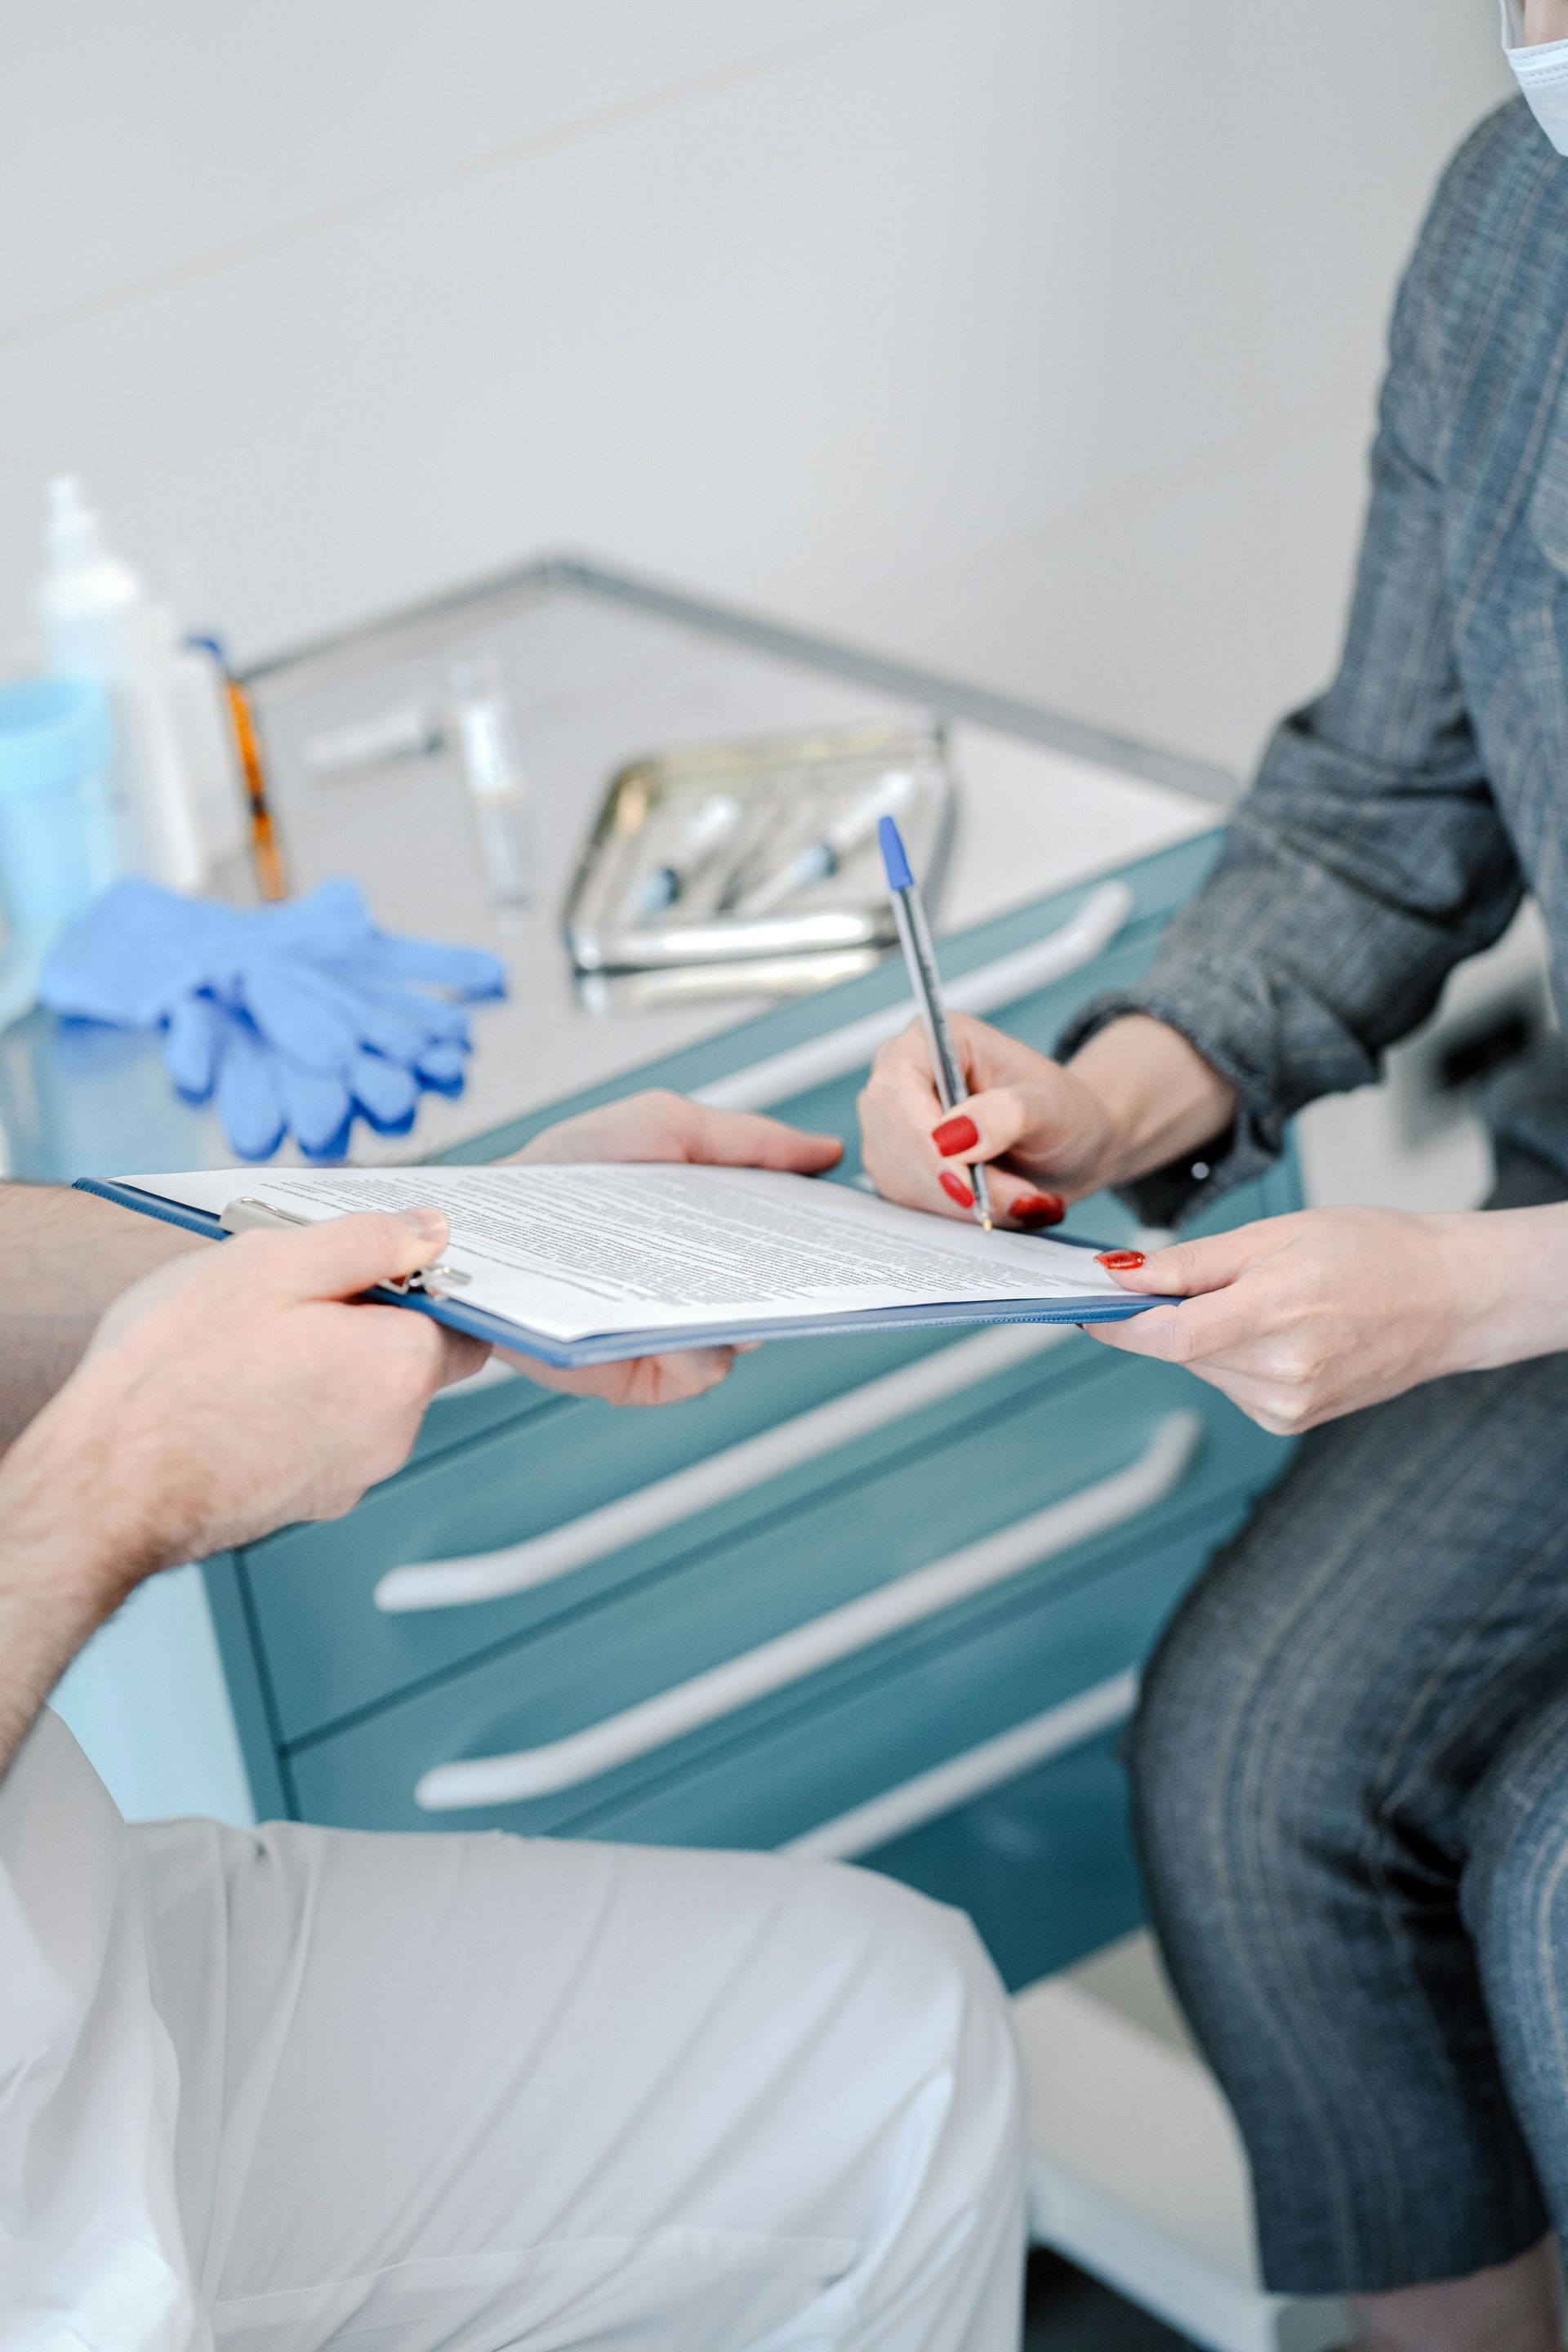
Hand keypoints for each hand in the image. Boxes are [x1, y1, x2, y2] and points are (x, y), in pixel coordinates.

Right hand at [15, 1209, 486, 1599]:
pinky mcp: (307, 1501)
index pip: (461, 1317)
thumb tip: (427, 1231)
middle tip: (286, 1297)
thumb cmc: (174, 1377)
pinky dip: (293, 1409)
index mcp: (398, 1367)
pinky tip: (233, 1390)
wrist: (104, 1487)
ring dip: (323, 1365)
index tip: (371, 1264)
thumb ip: (364, 1241)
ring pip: (361, 1398)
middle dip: (363, 1321)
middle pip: (408, 1357)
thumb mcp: (268, 1265)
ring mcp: (351, 1477)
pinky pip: (322, 1437)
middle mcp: (393, 1433)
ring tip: (245, 1345)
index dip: (418, 1282)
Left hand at [505, 1089, 843, 1405]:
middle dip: (803, 1281)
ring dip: (748, 1314)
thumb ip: (747, 1138)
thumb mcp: (661, 1124)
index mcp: (712, 1233)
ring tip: (743, 1285)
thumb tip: (823, 1154)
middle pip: (777, 1299)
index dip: (828, 1239)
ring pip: (743, 1341)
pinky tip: (684, 1318)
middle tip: (819, 1260)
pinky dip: (697, 1350)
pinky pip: (695, 1374)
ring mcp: (669, 1333)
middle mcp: (698, 1289)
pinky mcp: (635, 1374)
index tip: (861, 1228)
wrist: (483, 1223)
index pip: (789, 1245)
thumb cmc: (561, 1173)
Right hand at [859, 1016, 1119, 1226]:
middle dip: (956, 1180)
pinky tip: (996, 1202)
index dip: (922, 1136)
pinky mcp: (896, 1166)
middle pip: (895, 1138)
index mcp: (933, 1039)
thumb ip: (1006, 1114)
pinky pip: (910, 1201)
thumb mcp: (1049, 1106)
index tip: (962, 1182)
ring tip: (1020, 1196)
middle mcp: (901, 1077)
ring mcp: (892, 1124)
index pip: (897, 1085)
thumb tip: (953, 1136)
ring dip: (962, 1203)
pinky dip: (957, 1213)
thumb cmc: (1061, 1110)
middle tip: (1020, 1197)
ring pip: (900, 1177)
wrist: (1066, 1145)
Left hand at [1085, 1206, 1483, 1432]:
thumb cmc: (1373, 1252)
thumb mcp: (1276, 1234)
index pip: (1171, 1336)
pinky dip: (1232, 1356)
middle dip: (1167, 1315)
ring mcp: (1288, 1405)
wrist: (1449, 1299)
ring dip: (1204, 1335)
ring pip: (1201, 1367)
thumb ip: (1191, 1263)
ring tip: (1267, 1299)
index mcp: (1279, 1313)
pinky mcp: (1290, 1422)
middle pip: (1179, 1350)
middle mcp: (1283, 1372)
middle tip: (1202, 1277)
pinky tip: (1280, 1331)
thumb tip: (1118, 1274)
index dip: (1118, 1324)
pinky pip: (1229, 1384)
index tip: (1085, 1305)